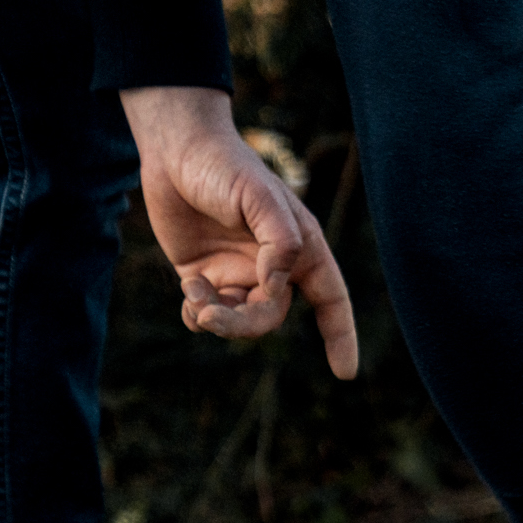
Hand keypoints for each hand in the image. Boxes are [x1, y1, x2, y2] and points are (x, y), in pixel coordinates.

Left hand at [120, 86, 357, 378]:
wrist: (176, 150)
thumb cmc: (226, 167)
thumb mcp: (260, 198)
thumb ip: (280, 243)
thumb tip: (275, 288)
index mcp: (300, 249)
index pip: (331, 300)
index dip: (341, 336)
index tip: (345, 373)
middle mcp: (272, 267)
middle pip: (272, 317)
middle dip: (244, 325)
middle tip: (213, 315)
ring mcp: (237, 273)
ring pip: (238, 320)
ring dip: (217, 319)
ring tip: (195, 296)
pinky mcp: (202, 275)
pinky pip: (206, 314)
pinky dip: (196, 314)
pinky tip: (189, 292)